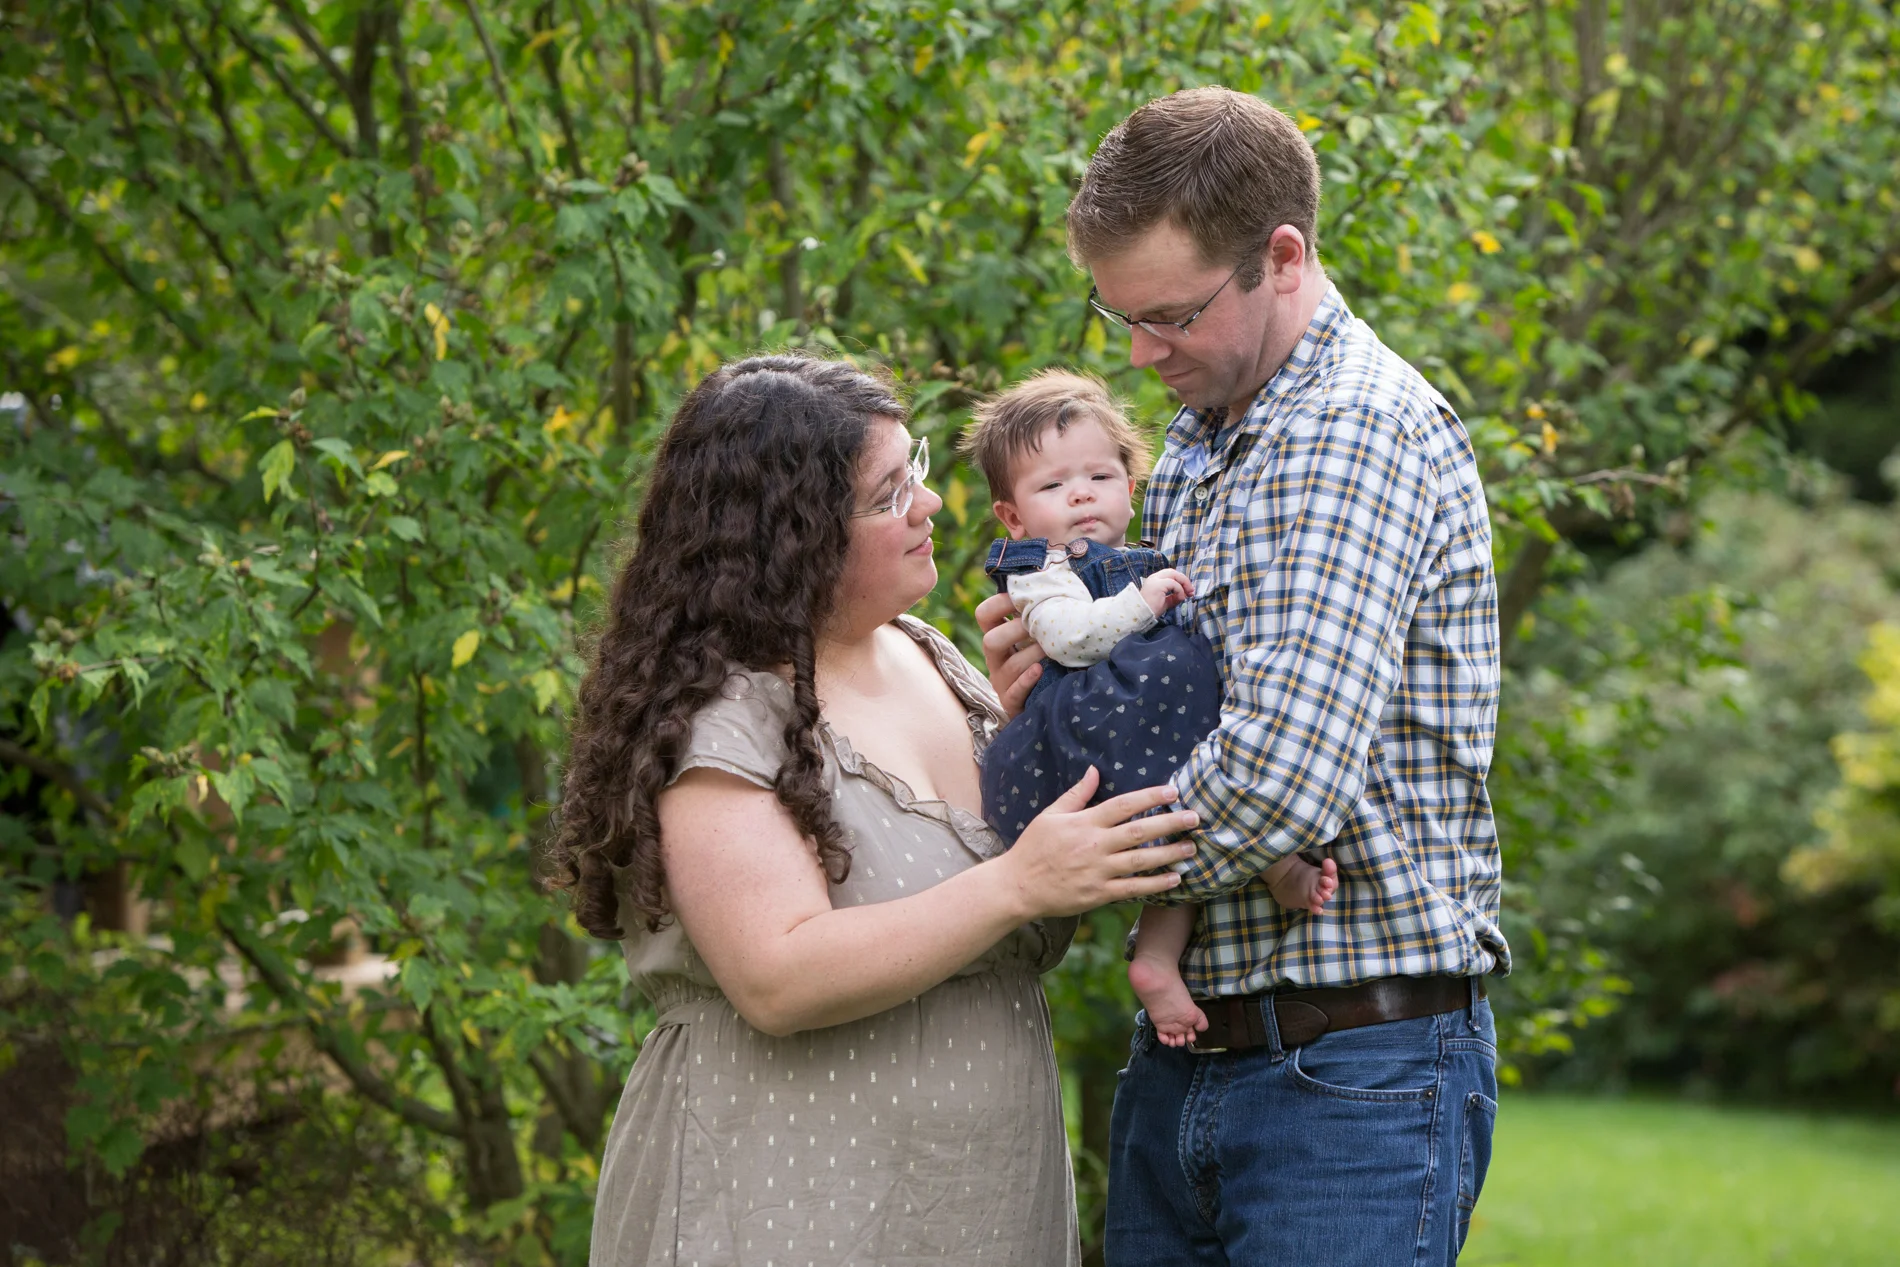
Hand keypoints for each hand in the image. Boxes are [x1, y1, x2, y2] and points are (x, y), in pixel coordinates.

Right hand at [976, 590, 1044, 720]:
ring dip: (1031, 654)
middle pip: (990, 640)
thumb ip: (1041, 609)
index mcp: (999, 636)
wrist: (1048, 700)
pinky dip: (1026, 680)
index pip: (984, 615)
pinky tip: (1040, 670)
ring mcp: (1001, 681)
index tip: (1020, 598)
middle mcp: (995, 658)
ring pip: (1009, 665)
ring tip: (1051, 648)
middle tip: (1040, 625)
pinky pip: (1013, 692)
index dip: (998, 603)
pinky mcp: (1011, 702)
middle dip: (1016, 631)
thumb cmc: (1048, 656)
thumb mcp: (1039, 633)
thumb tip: (1056, 568)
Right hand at [996, 768, 1198, 917]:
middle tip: (1195, 817)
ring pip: (1141, 860)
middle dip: (1169, 823)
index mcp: (1084, 822)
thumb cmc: (1033, 848)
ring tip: (1191, 848)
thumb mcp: (1050, 815)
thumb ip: (1076, 794)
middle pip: (1139, 831)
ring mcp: (1098, 871)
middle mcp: (1095, 845)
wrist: (1017, 886)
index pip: (1123, 805)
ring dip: (1169, 854)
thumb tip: (1094, 770)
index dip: (1150, 796)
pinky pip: (1133, 889)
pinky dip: (1155, 885)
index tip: (1173, 791)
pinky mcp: (1099, 894)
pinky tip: (1174, 879)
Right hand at [1140, 568, 1192, 616]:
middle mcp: (1155, 577)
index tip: (1188, 591)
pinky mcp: (1158, 585)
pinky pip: (1173, 583)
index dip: (1181, 581)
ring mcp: (1156, 580)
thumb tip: (1184, 595)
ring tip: (1187, 594)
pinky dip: (1180, 590)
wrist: (1140, 615)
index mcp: (1155, 580)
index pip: (1171, 574)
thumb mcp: (1165, 602)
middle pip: (1173, 572)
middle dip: (1184, 580)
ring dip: (1184, 584)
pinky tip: (1180, 598)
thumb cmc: (1150, 610)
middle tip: (1191, 591)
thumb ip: (1173, 597)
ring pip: (1175, 575)